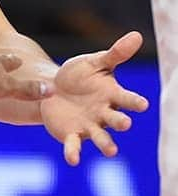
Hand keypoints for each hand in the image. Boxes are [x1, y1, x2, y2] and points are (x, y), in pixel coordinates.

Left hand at [41, 31, 149, 165]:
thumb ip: (115, 54)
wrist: (53, 88)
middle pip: (116, 119)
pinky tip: (73, 159)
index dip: (135, 101)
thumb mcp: (94, 62)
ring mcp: (90, 126)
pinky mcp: (71, 134)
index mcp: (112, 95)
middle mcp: (105, 114)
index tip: (143, 104)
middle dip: (121, 121)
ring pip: (101, 137)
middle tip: (126, 123)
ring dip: (106, 144)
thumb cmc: (79, 75)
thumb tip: (136, 35)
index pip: (127, 99)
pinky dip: (74, 152)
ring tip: (112, 152)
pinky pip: (74, 144)